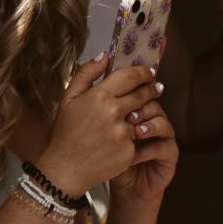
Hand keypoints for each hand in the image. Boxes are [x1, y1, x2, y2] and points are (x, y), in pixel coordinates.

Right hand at [41, 58, 162, 195]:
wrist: (65, 168)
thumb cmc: (66, 132)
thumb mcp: (68, 98)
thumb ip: (86, 74)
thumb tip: (105, 55)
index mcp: (99, 96)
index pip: (131, 77)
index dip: (144, 72)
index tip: (150, 72)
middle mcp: (114, 113)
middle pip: (143, 95)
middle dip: (152, 90)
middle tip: (157, 88)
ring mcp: (123, 133)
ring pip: (143, 117)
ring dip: (146, 113)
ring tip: (144, 111)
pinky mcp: (129, 151)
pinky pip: (139, 138)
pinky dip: (136, 135)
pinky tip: (130, 136)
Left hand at [108, 102, 178, 208]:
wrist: (123, 187)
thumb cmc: (110, 159)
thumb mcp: (101, 133)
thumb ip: (100, 112)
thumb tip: (94, 86)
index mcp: (137, 111)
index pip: (138, 92)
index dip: (131, 93)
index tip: (116, 97)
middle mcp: (152, 121)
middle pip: (153, 103)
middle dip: (140, 107)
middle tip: (127, 115)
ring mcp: (164, 137)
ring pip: (162, 123)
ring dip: (148, 126)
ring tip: (133, 133)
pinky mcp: (170, 155)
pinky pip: (165, 147)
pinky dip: (148, 150)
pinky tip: (133, 155)